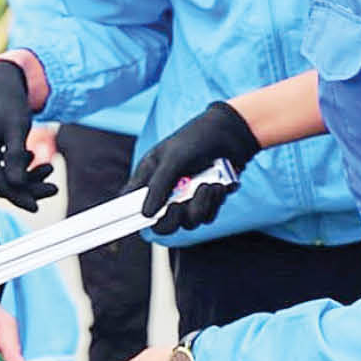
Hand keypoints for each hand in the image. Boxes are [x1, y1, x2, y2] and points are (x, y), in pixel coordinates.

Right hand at [0, 59, 56, 209]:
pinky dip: (13, 167)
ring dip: (23, 177)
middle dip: (27, 187)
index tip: (37, 206)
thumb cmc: (9, 102)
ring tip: (48, 167)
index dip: (17, 196)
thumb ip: (16, 156)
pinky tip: (29, 155)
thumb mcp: (18, 127)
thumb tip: (17, 186)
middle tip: (54, 188)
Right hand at [131, 101, 261, 230]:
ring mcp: (186, 200)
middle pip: (160, 225)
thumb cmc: (197, 139)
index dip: (128, 217)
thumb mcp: (173, 158)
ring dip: (200, 206)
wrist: (232, 135)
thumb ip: (158, 186)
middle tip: (178, 206)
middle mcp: (164, 193)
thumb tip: (145, 213)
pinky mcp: (205, 203)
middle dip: (172, 218)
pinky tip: (219, 185)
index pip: (128, 206)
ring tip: (209, 185)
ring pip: (188, 222)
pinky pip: (207, 217)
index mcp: (148, 180)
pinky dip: (214, 202)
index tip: (136, 222)